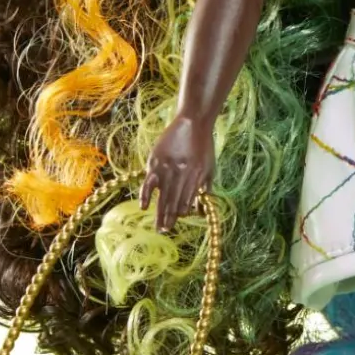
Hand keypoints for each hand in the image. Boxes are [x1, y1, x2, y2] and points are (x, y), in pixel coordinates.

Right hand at [141, 113, 214, 233]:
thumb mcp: (210, 168)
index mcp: (198, 176)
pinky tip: (144, 207)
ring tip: (158, 227)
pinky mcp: (156, 161)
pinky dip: (146, 195)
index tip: (176, 223)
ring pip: (163, 196)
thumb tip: (202, 210)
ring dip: (160, 213)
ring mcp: (168, 168)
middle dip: (170, 219)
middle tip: (164, 232)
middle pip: (175, 201)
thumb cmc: (203, 146)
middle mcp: (183, 174)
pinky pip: (149, 182)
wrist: (193, 122)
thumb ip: (206, 189)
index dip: (182, 213)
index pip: (188, 201)